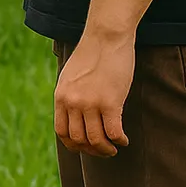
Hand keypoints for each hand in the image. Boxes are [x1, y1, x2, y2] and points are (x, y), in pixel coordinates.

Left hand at [55, 27, 134, 157]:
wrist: (106, 36)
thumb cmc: (93, 53)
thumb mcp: (71, 75)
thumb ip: (70, 95)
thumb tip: (75, 115)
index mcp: (61, 97)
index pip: (62, 132)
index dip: (74, 145)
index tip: (86, 147)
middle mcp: (73, 103)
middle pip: (79, 140)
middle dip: (91, 150)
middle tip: (104, 150)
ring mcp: (90, 103)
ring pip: (96, 140)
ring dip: (106, 149)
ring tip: (114, 148)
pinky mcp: (109, 102)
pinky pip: (113, 132)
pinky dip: (119, 140)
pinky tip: (124, 139)